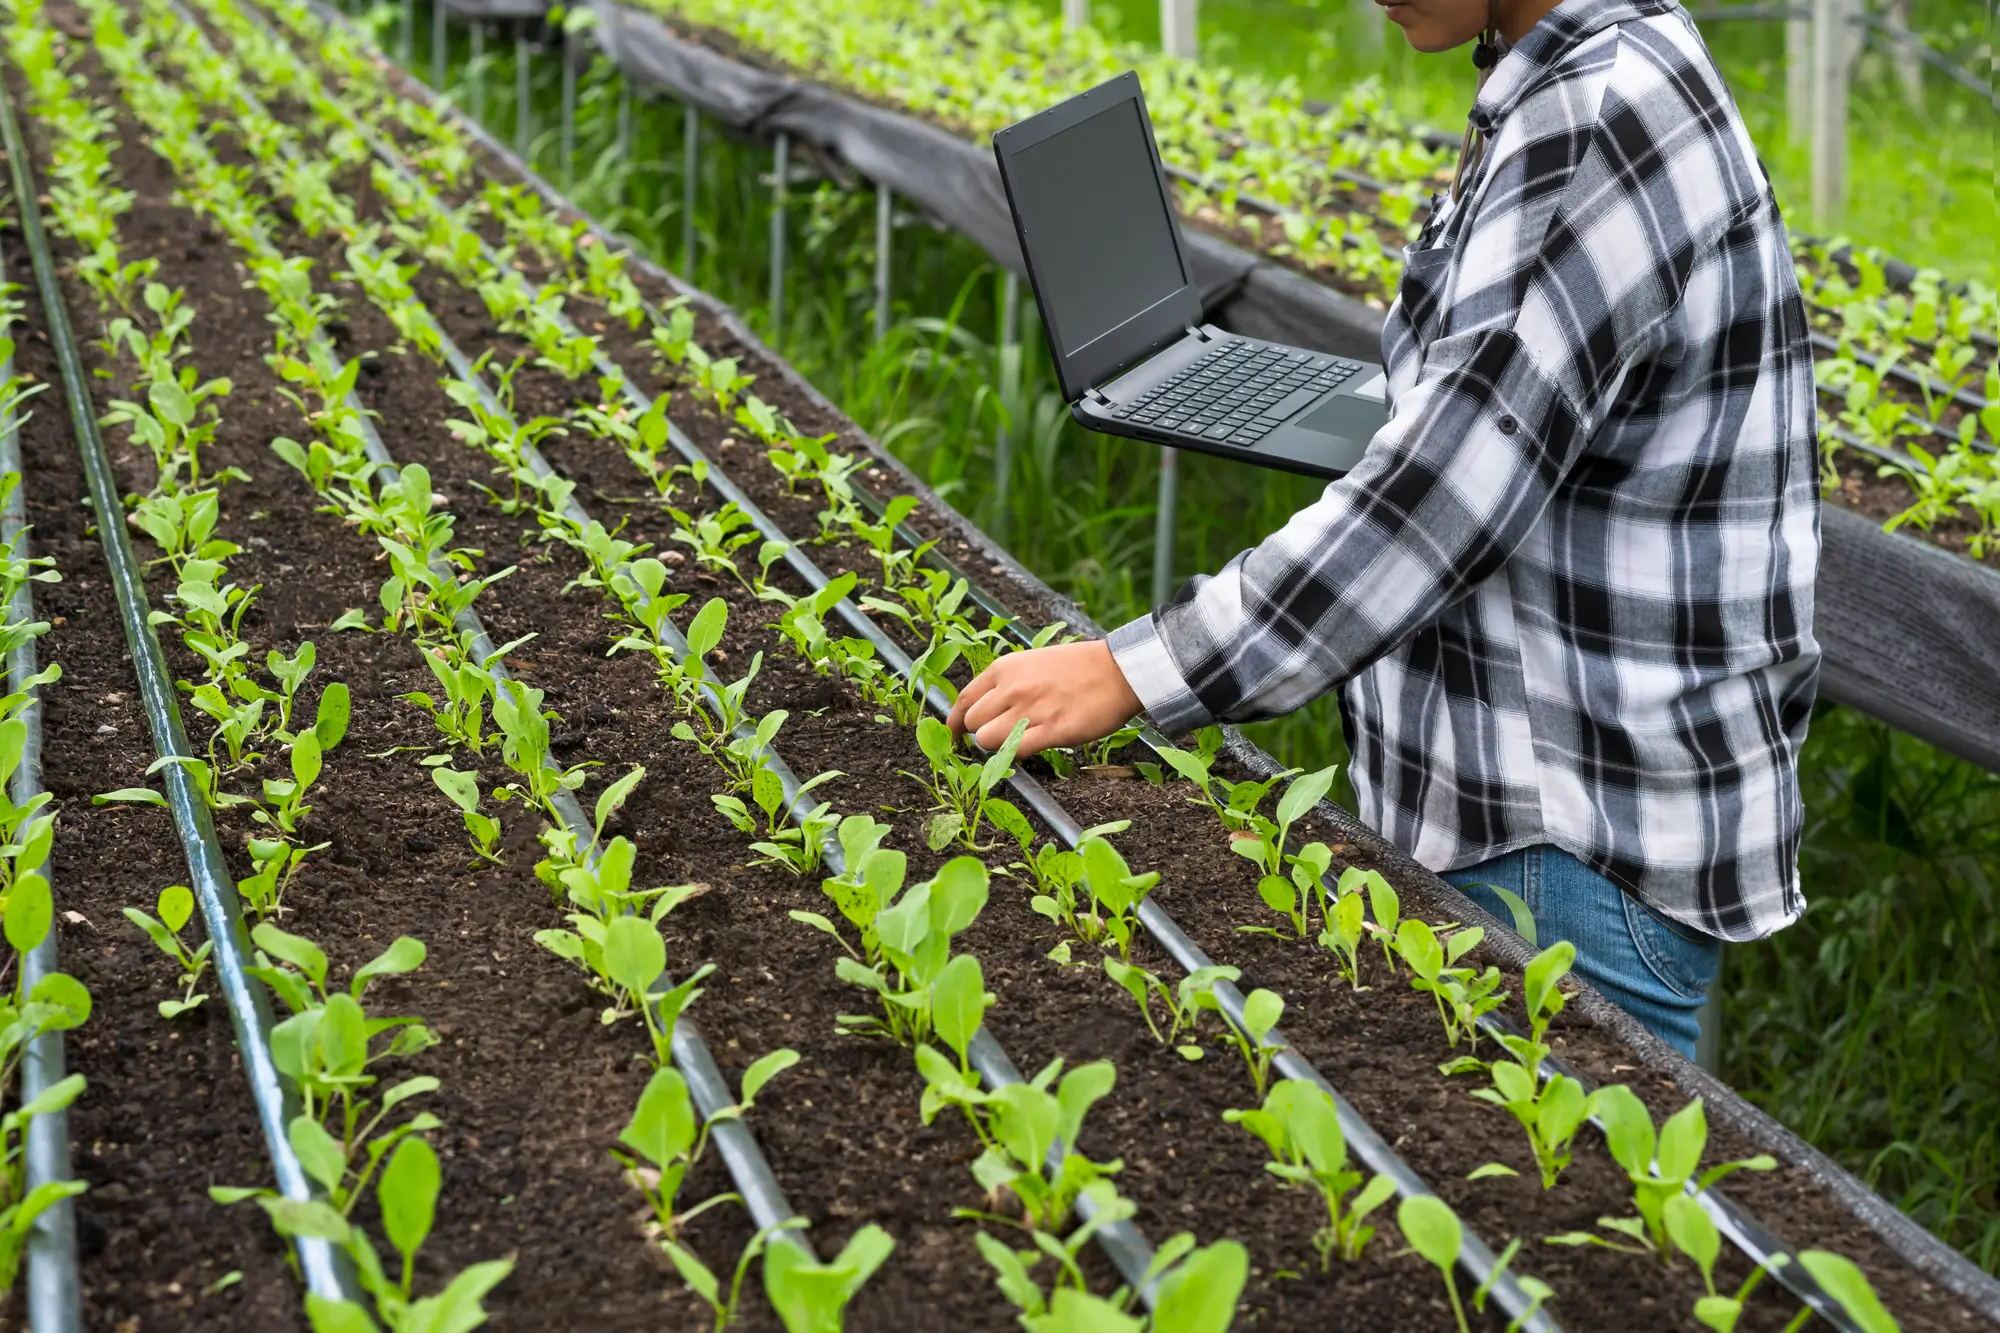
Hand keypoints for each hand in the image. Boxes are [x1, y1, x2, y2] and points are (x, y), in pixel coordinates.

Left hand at [947, 640, 1142, 755]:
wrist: (1117, 671)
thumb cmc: (1077, 668)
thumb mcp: (1031, 663)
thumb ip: (1005, 684)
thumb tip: (985, 708)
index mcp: (1003, 669)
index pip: (963, 701)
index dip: (954, 723)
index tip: (954, 736)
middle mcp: (1011, 689)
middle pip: (972, 724)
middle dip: (980, 734)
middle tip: (999, 737)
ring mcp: (1030, 711)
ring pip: (987, 741)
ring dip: (997, 748)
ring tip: (1017, 742)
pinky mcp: (1051, 732)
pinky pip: (1016, 752)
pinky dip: (1016, 756)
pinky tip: (1030, 749)